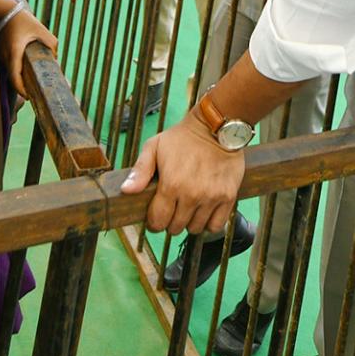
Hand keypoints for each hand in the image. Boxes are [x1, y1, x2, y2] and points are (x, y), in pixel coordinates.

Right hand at [0, 9, 57, 98]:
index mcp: (15, 53)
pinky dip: (18, 73)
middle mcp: (6, 57)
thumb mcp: (42, 30)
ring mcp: (3, 56)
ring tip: (34, 86)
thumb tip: (55, 58)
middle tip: (35, 96)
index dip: (21, 90)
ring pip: (12, 73)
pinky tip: (28, 74)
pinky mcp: (4, 53)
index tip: (29, 97)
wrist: (5, 11)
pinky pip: (11, 67)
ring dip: (21, 80)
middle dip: (23, 88)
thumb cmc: (24, 20)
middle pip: (13, 79)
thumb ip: (51, 44)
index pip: (15, 77)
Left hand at [121, 111, 244, 233]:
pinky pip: (216, 225)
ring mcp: (211, 197)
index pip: (158, 221)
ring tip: (189, 207)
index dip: (154, 221)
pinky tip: (204, 211)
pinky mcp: (228, 197)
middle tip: (173, 207)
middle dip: (171, 221)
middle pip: (176, 228)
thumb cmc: (182, 137)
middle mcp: (192, 194)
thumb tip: (126, 191)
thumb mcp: (154, 146)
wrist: (215, 127)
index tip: (157, 214)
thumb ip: (140, 170)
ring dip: (190, 221)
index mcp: (171, 184)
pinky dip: (209, 223)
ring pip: (195, 228)